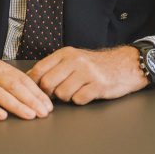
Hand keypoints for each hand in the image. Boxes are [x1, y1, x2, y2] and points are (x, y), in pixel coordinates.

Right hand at [0, 53, 52, 120]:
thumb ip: (8, 80)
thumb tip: (31, 94)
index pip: (22, 80)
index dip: (37, 93)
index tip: (47, 105)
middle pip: (14, 86)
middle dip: (31, 100)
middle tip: (43, 112)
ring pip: (0, 94)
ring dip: (16, 106)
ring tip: (29, 115)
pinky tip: (1, 116)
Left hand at [27, 45, 148, 105]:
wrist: (124, 64)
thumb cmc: (95, 65)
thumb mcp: (73, 59)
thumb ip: (54, 67)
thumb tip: (30, 78)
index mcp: (66, 53)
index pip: (39, 70)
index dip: (34, 84)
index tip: (37, 90)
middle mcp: (75, 61)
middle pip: (47, 84)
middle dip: (50, 94)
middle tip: (57, 94)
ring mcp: (87, 73)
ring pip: (62, 94)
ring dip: (66, 98)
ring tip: (75, 91)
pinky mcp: (98, 85)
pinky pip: (78, 99)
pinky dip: (80, 100)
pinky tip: (86, 93)